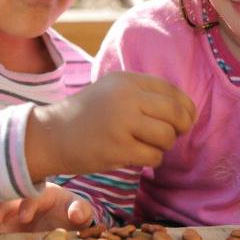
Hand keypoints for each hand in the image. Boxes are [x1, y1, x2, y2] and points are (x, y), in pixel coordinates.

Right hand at [0, 182, 92, 232]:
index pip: (32, 195)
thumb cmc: (71, 212)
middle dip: (1, 208)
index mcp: (42, 193)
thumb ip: (80, 211)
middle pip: (8, 198)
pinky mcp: (2, 223)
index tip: (25, 218)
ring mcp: (10, 210)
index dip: (28, 204)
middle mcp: (23, 198)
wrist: (63, 220)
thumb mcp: (80, 211)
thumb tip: (76, 215)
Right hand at [26, 72, 195, 180]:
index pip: (172, 91)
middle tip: (173, 134)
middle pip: (175, 113)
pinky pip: (154, 156)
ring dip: (164, 145)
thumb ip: (144, 93)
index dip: (186, 106)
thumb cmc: (88, 113)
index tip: (187, 118)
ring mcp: (122, 123)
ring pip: (167, 136)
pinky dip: (152, 159)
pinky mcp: (117, 148)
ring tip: (150, 145)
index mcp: (128, 80)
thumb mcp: (114, 90)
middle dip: (181, 127)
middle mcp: (127, 97)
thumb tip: (185, 110)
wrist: (52, 134)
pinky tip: (139, 156)